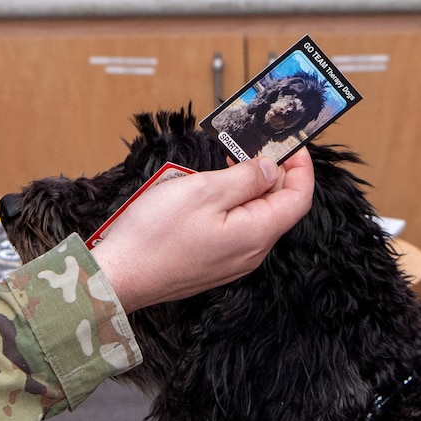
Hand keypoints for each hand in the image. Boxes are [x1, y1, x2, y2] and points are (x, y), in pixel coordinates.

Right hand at [90, 150, 312, 312]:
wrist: (119, 277)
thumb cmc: (155, 236)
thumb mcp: (202, 191)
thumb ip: (244, 178)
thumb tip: (270, 168)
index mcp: (256, 234)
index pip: (298, 198)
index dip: (301, 168)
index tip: (290, 143)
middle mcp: (251, 252)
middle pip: (277, 207)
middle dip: (271, 173)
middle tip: (249, 145)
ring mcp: (232, 261)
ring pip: (254, 216)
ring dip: (246, 186)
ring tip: (223, 164)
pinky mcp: (213, 263)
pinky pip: (235, 228)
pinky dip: (231, 204)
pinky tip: (208, 191)